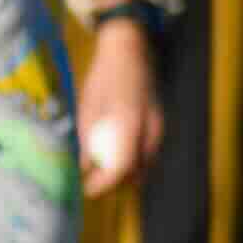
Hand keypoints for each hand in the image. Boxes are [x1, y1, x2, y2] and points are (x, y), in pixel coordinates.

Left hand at [75, 15, 156, 198]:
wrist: (130, 51)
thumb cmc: (104, 76)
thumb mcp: (88, 107)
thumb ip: (88, 138)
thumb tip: (83, 165)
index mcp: (129, 123)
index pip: (121, 167)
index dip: (104, 184)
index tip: (87, 191)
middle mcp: (149, 130)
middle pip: (137, 171)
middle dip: (115, 184)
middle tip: (92, 186)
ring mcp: (159, 128)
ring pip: (145, 164)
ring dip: (125, 175)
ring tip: (102, 176)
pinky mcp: (160, 125)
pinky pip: (148, 153)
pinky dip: (134, 162)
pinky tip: (116, 159)